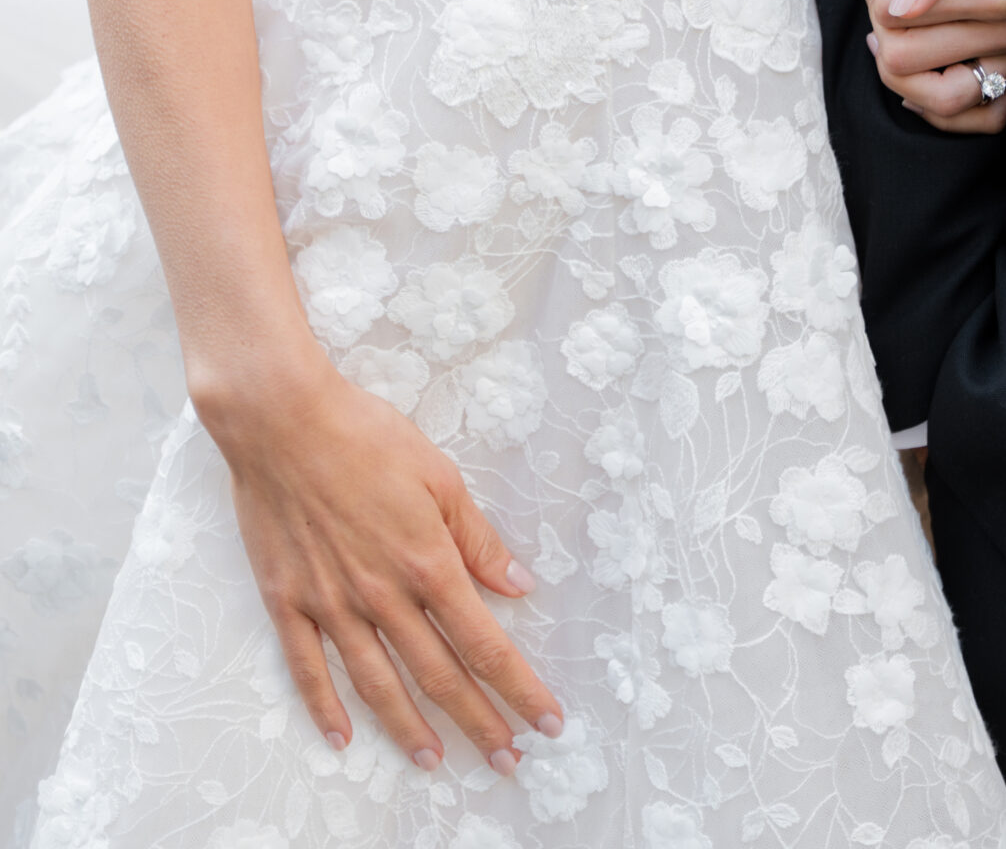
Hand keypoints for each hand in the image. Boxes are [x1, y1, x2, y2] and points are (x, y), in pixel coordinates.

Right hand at [203, 357, 561, 772]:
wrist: (282, 421)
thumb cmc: (367, 436)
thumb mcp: (439, 476)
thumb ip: (478, 539)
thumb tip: (519, 586)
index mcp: (427, 563)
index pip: (484, 642)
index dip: (518, 687)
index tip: (546, 721)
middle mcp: (381, 595)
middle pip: (438, 675)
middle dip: (478, 722)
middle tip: (506, 760)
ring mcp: (330, 604)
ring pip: (377, 683)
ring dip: (409, 727)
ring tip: (434, 759)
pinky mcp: (286, 601)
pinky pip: (307, 669)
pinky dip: (325, 709)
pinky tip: (342, 739)